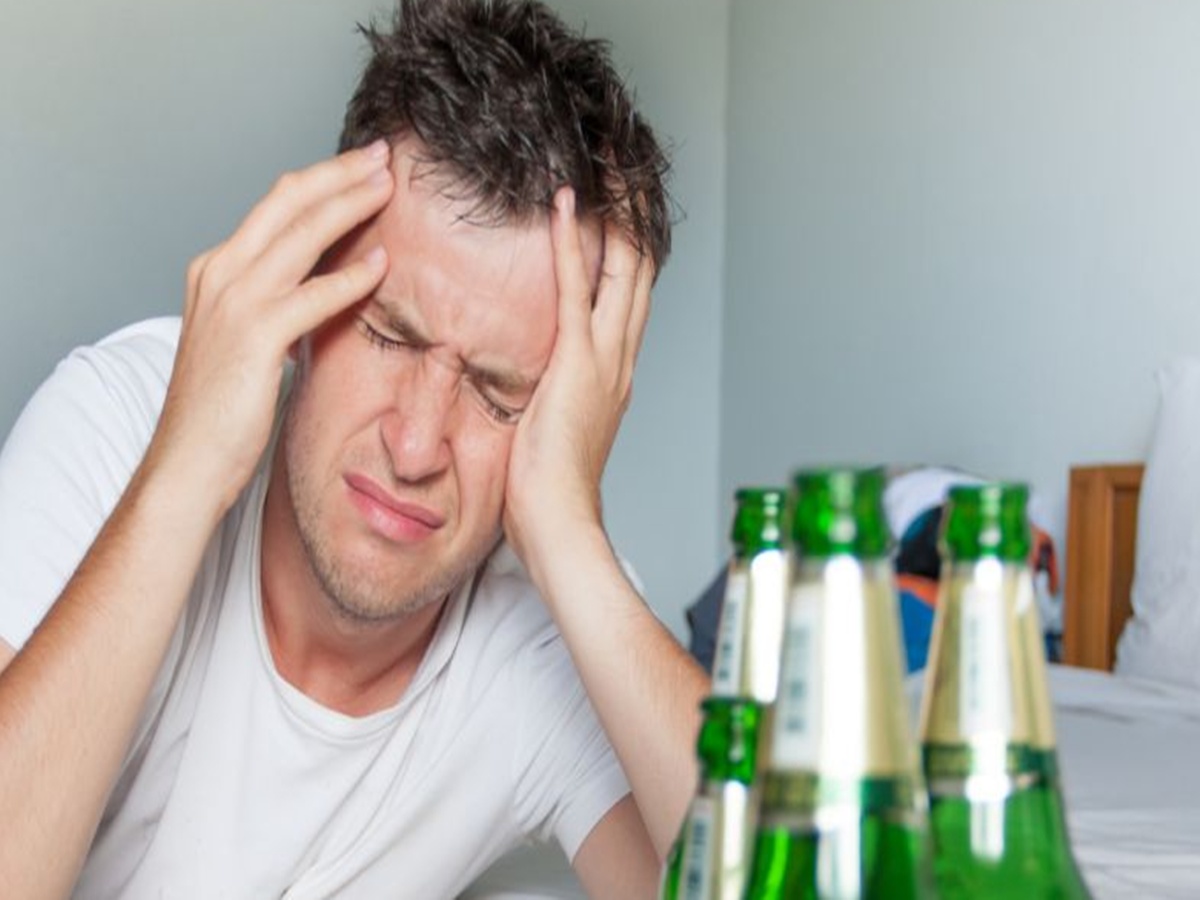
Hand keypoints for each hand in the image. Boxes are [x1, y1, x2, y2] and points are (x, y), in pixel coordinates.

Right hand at [148, 142, 393, 513]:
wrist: (186, 462)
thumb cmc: (221, 411)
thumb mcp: (247, 341)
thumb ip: (276, 306)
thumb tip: (321, 288)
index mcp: (215, 270)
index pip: (274, 207)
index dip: (319, 182)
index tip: (360, 168)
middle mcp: (219, 273)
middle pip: (287, 203)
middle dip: (338, 174)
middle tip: (382, 156)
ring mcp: (232, 302)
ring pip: (300, 235)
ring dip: (349, 206)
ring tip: (389, 188)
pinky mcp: (253, 337)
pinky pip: (312, 296)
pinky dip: (350, 277)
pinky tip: (382, 264)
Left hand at [503, 186, 653, 565]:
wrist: (561, 524)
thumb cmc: (549, 488)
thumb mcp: (553, 426)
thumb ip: (552, 393)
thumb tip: (530, 378)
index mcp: (615, 370)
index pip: (628, 294)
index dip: (629, 245)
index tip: (618, 205)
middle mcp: (621, 357)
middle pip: (639, 268)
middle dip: (634, 214)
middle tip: (623, 166)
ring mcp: (605, 359)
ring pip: (623, 268)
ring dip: (615, 213)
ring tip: (605, 165)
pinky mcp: (578, 364)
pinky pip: (576, 290)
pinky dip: (573, 244)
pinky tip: (566, 205)